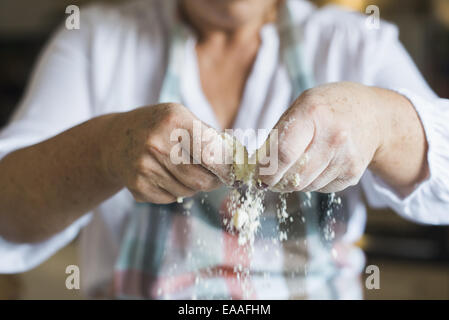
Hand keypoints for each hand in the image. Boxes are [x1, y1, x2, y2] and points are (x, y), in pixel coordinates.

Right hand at [102, 103, 231, 203]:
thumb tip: (240, 159)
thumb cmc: (157, 126)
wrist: (114, 140)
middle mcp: (157, 143)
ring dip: (194, 185)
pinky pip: (171, 198)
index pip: (211, 153)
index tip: (235, 174)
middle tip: (218, 178)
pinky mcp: (138, 186)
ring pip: (188, 191)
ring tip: (184, 170)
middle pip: (202, 179)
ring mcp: (145, 166)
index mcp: (174, 120)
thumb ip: (209, 135)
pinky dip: (175, 191)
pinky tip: (166, 176)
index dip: (227, 169)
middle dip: (215, 181)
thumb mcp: (180, 116)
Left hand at [257, 82, 386, 192]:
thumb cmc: (328, 108)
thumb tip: (257, 166)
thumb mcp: (301, 107)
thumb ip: (279, 134)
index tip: (259, 177)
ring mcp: (346, 157)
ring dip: (294, 182)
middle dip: (277, 181)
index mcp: (314, 114)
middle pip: (294, 175)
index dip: (267, 171)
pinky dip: (312, 182)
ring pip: (306, 186)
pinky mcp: (353, 174)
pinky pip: (321, 188)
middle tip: (270, 178)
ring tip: (296, 166)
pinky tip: (317, 166)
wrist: (372, 115)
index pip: (284, 153)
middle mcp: (333, 136)